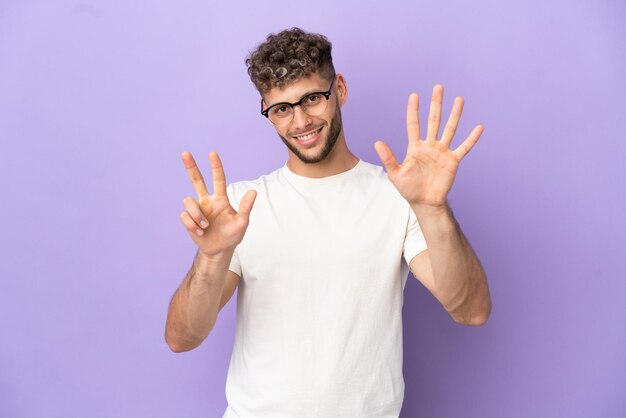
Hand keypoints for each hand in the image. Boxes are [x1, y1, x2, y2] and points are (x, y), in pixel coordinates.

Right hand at [179, 151, 256, 256]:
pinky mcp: (189, 219)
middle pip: (197, 180)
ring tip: (205, 226)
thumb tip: (253, 191)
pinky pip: (184, 216)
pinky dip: (192, 224)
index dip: (216, 167)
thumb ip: (246, 207)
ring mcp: (197, 209)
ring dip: (196, 215)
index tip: (213, 154)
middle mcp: (207, 201)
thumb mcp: (242, 223)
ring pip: (188, 201)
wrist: (219, 250)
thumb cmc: (233, 235)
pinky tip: (200, 232)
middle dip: (191, 167)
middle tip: (185, 153)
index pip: (218, 179)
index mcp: (220, 199)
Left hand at [374, 84, 483, 209]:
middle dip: (436, 104)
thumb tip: (377, 142)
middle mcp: (430, 146)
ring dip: (454, 114)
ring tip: (459, 99)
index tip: (414, 95)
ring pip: (449, 129)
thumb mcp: (395, 174)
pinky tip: (479, 127)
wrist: (425, 202)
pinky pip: (464, 147)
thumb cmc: (409, 189)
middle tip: (438, 87)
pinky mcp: (453, 161)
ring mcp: (442, 152)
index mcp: (415, 147)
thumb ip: (388, 158)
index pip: (414, 124)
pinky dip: (472, 138)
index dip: (414, 110)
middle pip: (433, 120)